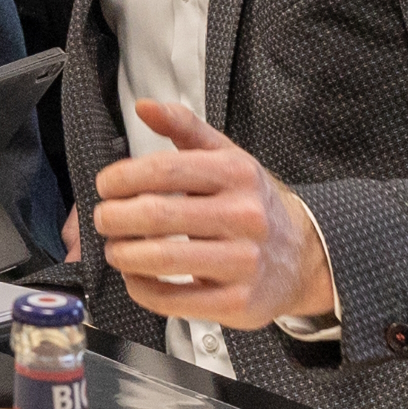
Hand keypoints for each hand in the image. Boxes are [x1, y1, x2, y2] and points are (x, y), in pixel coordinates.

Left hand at [90, 100, 332, 327]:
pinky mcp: (237, 302)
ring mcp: (243, 262)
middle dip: (114, 218)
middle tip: (103, 219)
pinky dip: (142, 289)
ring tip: (115, 248)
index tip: (105, 186)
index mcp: (237, 174)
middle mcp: (244, 216)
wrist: (304, 256)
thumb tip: (145, 106)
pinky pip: (173, 300)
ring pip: (161, 260)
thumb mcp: (227, 157)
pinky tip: (136, 277)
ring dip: (123, 254)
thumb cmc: (252, 204)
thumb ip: (184, 127)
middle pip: (157, 215)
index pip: (164, 170)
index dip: (122, 178)